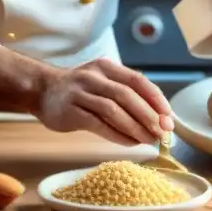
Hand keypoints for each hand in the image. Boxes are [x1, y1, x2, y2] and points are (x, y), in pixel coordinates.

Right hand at [36, 58, 174, 145]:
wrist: (42, 91)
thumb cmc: (80, 90)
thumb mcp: (103, 81)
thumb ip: (126, 94)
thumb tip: (158, 116)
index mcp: (107, 67)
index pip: (138, 80)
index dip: (156, 99)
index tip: (169, 117)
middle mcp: (95, 77)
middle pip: (128, 96)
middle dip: (149, 116)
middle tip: (162, 133)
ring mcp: (81, 93)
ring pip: (114, 111)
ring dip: (135, 127)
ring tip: (149, 140)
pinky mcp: (71, 111)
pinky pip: (98, 125)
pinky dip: (117, 135)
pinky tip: (129, 143)